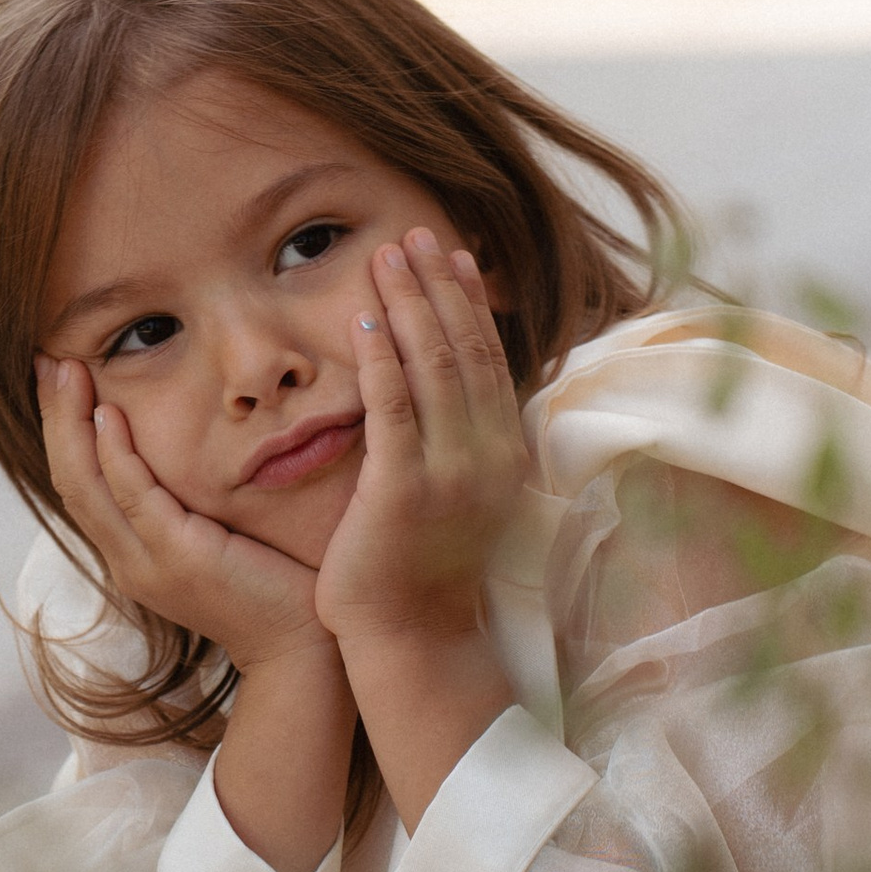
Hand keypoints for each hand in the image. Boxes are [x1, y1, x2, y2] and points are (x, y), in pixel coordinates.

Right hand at [36, 354, 330, 684]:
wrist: (302, 646)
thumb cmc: (273, 585)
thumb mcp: (219, 538)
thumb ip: (194, 501)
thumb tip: (194, 446)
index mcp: (134, 554)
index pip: (81, 485)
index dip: (63, 432)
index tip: (60, 380)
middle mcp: (129, 560)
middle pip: (69, 479)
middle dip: (54, 417)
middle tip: (47, 361)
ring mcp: (148, 562)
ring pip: (87, 485)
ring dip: (72, 423)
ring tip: (65, 370)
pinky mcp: (179, 556)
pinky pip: (135, 496)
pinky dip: (116, 454)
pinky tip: (109, 414)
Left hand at [315, 232, 529, 648]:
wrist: (415, 637)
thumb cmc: (425, 568)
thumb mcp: (461, 492)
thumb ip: (459, 436)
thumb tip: (449, 380)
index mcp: (504, 452)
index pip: (490, 357)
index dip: (470, 302)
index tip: (451, 254)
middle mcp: (487, 454)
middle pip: (466, 349)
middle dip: (438, 285)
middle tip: (415, 234)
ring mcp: (450, 470)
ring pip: (435, 366)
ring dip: (410, 304)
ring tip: (388, 256)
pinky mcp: (404, 487)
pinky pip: (394, 408)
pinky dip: (382, 358)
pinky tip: (366, 320)